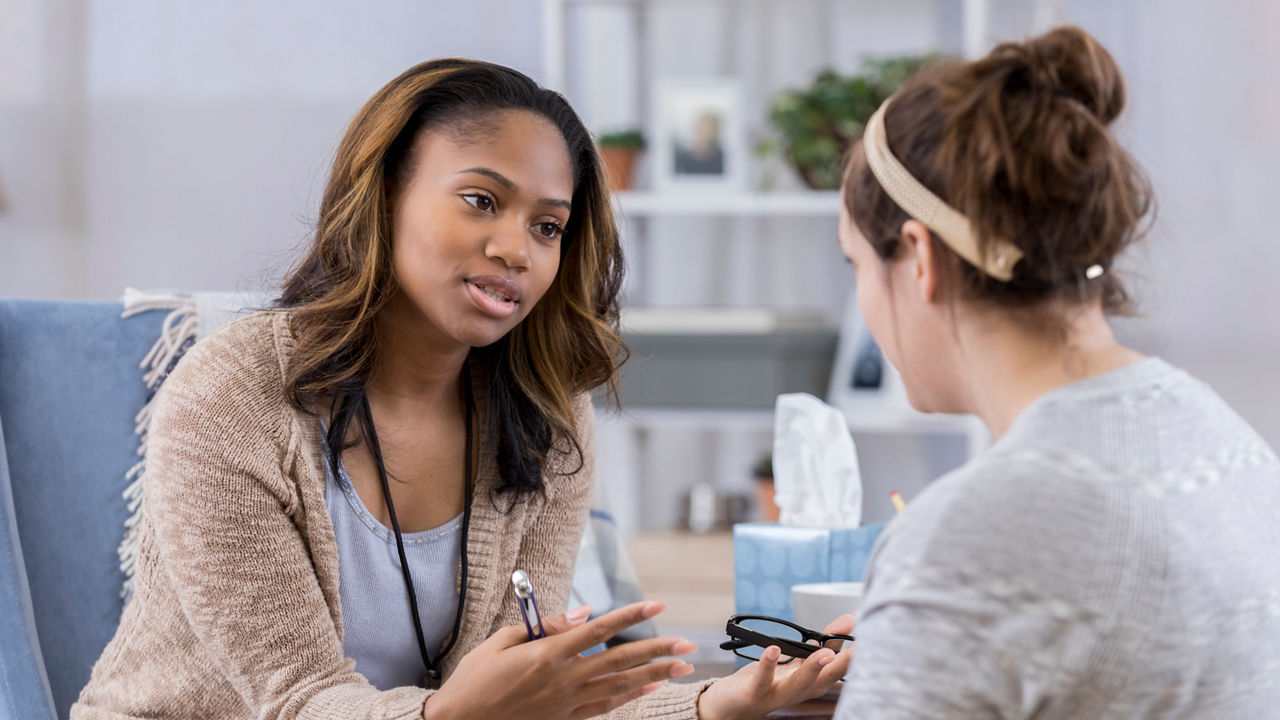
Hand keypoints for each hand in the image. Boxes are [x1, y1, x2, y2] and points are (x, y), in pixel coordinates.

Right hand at [424, 601, 696, 719]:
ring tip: (680, 667)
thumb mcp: (503, 641)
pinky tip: (649, 688)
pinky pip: (604, 706)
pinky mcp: (563, 718)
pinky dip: (629, 696)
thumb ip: (547, 626)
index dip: (630, 615)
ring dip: (653, 675)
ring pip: (619, 686)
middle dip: (656, 650)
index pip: (598, 630)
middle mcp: (563, 679)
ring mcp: (566, 703)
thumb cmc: (476, 678)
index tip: (656, 605)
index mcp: (548, 655)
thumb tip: (584, 613)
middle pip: (619, 661)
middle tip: (687, 643)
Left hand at [695, 613, 854, 719]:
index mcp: (814, 681)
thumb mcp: (799, 661)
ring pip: (800, 683)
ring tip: (825, 653)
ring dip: (813, 668)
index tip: (868, 630)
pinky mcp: (756, 692)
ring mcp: (779, 693)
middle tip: (861, 646)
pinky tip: (773, 649)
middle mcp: (801, 690)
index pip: (840, 666)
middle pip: (827, 678)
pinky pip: (763, 680)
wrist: (734, 704)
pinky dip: (768, 664)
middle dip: (845, 663)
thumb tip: (849, 620)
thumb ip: (824, 642)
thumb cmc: (769, 681)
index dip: (856, 651)